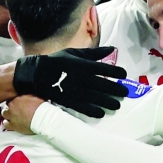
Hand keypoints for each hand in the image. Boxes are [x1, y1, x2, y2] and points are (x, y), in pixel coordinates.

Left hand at [2, 95, 44, 134]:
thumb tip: (25, 96)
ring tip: (13, 117)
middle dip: (10, 108)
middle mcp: (12, 106)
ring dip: (8, 115)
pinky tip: (11, 124)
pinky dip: (7, 123)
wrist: (42, 118)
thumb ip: (26, 97)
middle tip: (16, 111)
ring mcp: (11, 116)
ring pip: (4, 114)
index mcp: (17, 99)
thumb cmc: (41, 108)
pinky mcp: (13, 125)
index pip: (11, 99)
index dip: (14, 102)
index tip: (18, 104)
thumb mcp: (34, 97)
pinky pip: (5, 124)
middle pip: (7, 106)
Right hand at [13, 46, 127, 117]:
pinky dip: (94, 111)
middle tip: (125, 92)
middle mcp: (81, 78)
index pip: (105, 69)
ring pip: (96, 98)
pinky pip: (84, 108)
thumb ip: (94, 53)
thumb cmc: (57, 61)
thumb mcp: (75, 53)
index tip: (124, 75)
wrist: (37, 74)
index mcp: (83, 65)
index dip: (117, 72)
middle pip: (103, 85)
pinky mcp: (69, 100)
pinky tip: (101, 113)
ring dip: (108, 102)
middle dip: (116, 89)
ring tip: (117, 105)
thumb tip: (112, 48)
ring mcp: (75, 91)